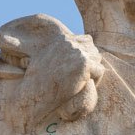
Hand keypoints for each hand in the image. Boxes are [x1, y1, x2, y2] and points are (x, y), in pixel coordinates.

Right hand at [0, 14, 103, 130]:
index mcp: (61, 40)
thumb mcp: (46, 60)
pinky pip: (100, 71)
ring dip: (93, 72)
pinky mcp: (84, 64)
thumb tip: (75, 50)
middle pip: (94, 50)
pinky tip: (82, 87)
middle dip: (91, 63)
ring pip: (97, 59)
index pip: (87, 40)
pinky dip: (95, 80)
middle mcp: (69, 43)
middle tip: (82, 78)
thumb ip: (60, 52)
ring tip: (81, 83)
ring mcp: (77, 52)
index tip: (79, 70)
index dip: (86, 55)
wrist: (34, 95)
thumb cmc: (38, 82)